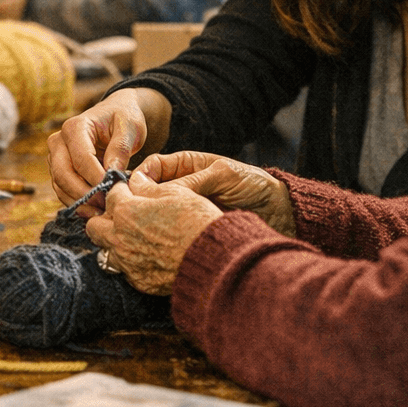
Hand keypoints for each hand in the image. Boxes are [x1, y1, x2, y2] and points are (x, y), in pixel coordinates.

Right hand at [47, 87, 170, 212]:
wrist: (114, 116)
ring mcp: (55, 156)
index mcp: (74, 127)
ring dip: (80, 202)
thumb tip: (112, 174)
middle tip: (107, 207)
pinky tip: (95, 210)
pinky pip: (62, 190)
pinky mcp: (58, 169)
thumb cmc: (123, 119)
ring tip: (103, 212)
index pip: (81, 159)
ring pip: (60, 185)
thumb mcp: (130, 128)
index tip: (114, 192)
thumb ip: (120, 149)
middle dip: (85, 194)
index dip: (96, 179)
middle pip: (63, 174)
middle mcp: (58, 141)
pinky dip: (77, 202)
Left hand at [85, 174, 222, 295]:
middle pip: (94, 226)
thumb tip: (136, 180)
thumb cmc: (197, 222)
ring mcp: (127, 263)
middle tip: (124, 215)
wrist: (215, 261)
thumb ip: (148, 186)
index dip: (121, 190)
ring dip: (115, 242)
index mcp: (125, 211)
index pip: (110, 195)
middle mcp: (119, 238)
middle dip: (104, 218)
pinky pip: (125, 270)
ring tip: (134, 237)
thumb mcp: (175, 193)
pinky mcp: (139, 282)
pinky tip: (148, 256)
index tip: (129, 191)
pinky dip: (131, 262)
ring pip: (106, 250)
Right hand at [138, 151, 295, 235]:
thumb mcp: (223, 174)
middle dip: (137, 199)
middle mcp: (181, 186)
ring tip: (139, 228)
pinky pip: (171, 230)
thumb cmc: (253, 184)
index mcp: (185, 165)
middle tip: (128, 210)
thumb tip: (160, 191)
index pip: (152, 167)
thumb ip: (193, 180)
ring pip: (156, 212)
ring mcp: (184, 208)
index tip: (133, 189)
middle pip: (149, 191)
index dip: (140, 176)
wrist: (278, 211)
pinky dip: (162, 234)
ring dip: (148, 219)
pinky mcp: (190, 227)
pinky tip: (156, 241)